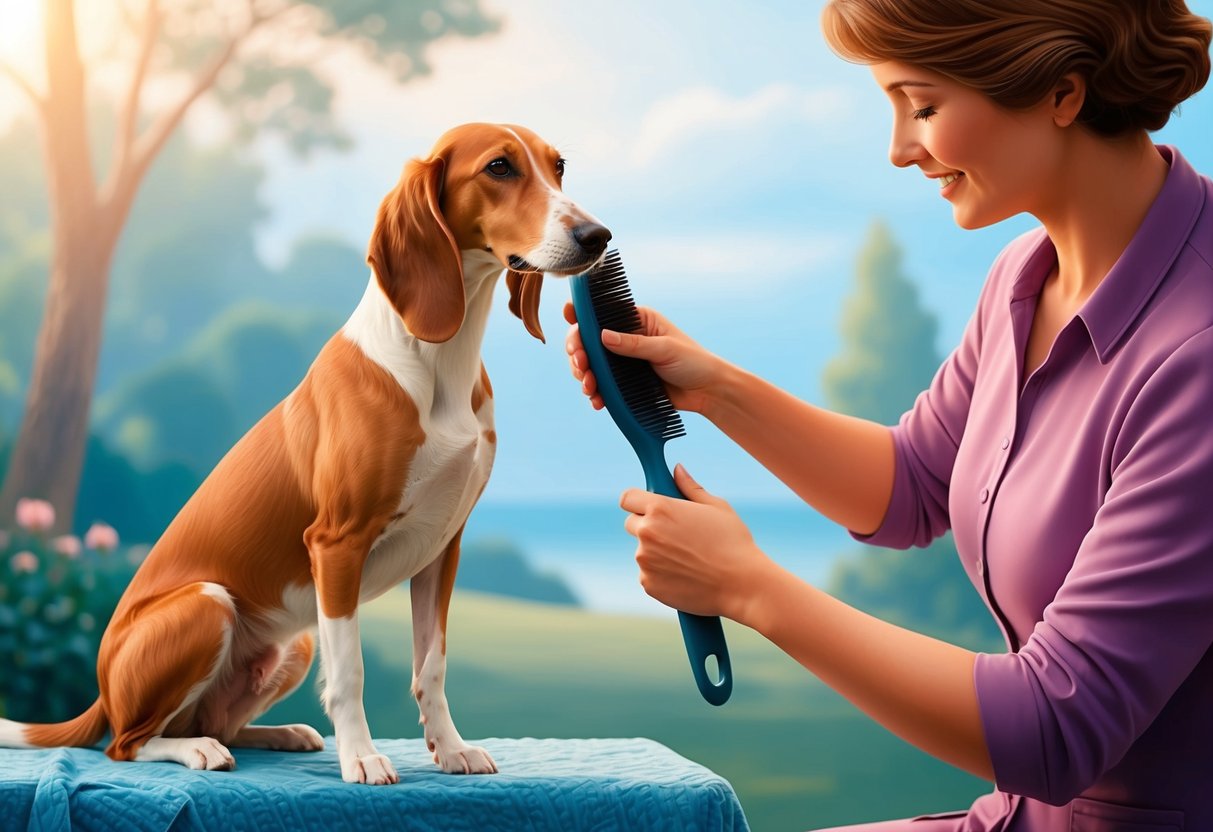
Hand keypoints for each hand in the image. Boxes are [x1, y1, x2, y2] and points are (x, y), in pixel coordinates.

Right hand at [563, 302, 720, 413]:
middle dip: (580, 353)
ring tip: (589, 387)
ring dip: (584, 375)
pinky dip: (596, 393)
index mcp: (637, 320)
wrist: (708, 392)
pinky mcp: (625, 383)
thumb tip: (602, 336)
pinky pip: (603, 386)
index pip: (602, 313)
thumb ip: (633, 344)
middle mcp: (626, 338)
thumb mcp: (664, 349)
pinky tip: (596, 401)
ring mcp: (623, 362)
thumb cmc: (693, 362)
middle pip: (590, 341)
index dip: (581, 316)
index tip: (570, 323)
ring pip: (592, 365)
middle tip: (581, 364)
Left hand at [620, 465, 772, 623]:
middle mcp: (647, 533)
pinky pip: (648, 574)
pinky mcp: (647, 583)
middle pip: (631, 524)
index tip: (648, 506)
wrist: (741, 585)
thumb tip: (677, 469)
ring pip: (642, 551)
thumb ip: (690, 487)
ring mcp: (645, 560)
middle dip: (648, 525)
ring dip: (656, 552)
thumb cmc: (733, 543)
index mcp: (660, 509)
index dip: (637, 500)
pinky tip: (686, 575)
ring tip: (688, 558)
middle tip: (675, 534)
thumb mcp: (716, 507)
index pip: (628, 498)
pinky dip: (661, 574)